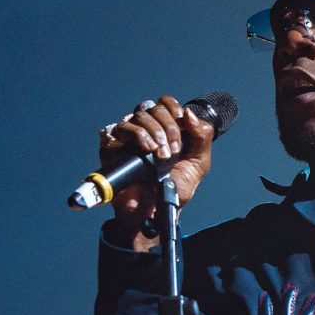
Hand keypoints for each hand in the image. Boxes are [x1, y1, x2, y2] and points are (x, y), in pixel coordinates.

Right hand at [100, 95, 214, 248]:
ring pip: (138, 116)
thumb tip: (190, 113)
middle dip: (168, 127)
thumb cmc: (175, 188)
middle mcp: (146, 130)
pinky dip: (137, 135)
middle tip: (173, 151)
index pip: (165, 103)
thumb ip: (202, 136)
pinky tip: (147, 150)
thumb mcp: (199, 162)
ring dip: (155, 133)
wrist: (157, 210)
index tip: (183, 124)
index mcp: (166, 129)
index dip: (174, 109)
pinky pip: (119, 129)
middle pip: (153, 108)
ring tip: (161, 156)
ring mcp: (129, 138)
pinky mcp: (112, 147)